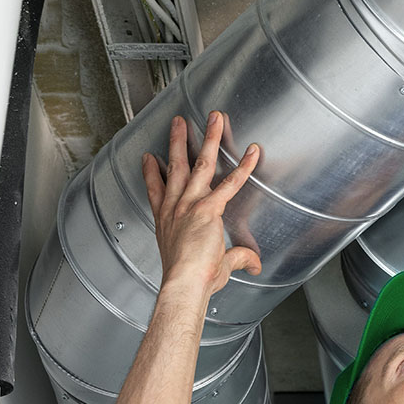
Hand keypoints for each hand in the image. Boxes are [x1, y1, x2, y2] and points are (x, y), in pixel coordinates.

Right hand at [142, 113, 261, 302]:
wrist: (185, 284)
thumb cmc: (191, 280)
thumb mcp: (215, 268)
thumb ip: (237, 260)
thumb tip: (254, 264)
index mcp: (167, 222)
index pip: (156, 192)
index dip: (151, 173)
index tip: (149, 159)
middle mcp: (175, 209)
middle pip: (175, 167)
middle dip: (178, 142)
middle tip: (178, 124)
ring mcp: (190, 205)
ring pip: (200, 164)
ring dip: (208, 138)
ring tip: (213, 119)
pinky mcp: (208, 207)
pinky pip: (231, 182)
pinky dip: (244, 166)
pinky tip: (253, 151)